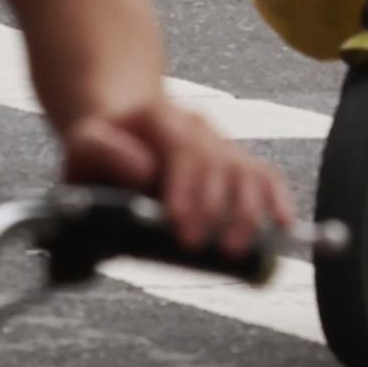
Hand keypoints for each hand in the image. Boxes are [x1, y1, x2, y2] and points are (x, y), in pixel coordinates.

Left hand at [56, 99, 293, 263]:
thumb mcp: (83, 143)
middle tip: (197, 245)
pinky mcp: (235, 163)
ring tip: (235, 249)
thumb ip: (102, 151)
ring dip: (246, 212)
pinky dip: (278, 198)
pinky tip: (284, 224)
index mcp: (159, 117)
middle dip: (211, 208)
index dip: (184, 187)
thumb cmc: (100, 146)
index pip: (181, 149)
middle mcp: (196, 126)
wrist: (120, 125)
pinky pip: (265, 175)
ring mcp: (219, 144)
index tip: (177, 223)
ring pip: (246, 170)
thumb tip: (143, 172)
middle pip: (217, 163)